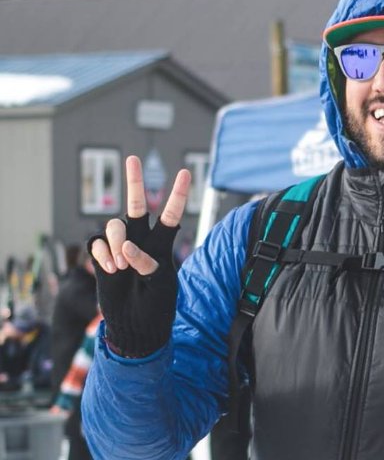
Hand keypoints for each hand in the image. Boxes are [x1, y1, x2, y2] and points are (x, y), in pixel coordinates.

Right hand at [89, 155, 190, 356]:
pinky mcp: (102, 257)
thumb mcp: (162, 285)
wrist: (135, 327)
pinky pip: (96, 243)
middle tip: (132, 159)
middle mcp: (141, 241)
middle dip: (134, 182)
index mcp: (161, 246)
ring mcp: (120, 248)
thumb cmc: (156, 307)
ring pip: (114, 225)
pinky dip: (102, 254)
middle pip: (136, 206)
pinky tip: (110, 268)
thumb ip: (148, 263)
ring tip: (121, 266)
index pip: (170, 217)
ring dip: (117, 242)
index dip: (176, 195)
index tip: (184, 173)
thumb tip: (128, 246)